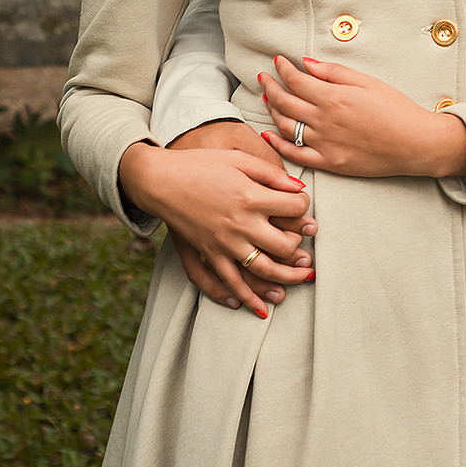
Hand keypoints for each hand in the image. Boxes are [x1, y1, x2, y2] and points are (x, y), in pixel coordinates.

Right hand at [118, 139, 316, 318]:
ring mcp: (224, 244)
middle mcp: (241, 225)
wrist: (161, 180)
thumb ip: (270, 173)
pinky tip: (259, 307)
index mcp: (251, 197)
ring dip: (286, 280)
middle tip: (304, 243)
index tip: (301, 203)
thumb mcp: (238, 159)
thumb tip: (299, 187)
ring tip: (301, 279)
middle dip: (300, 246)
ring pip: (262, 271)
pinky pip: (229, 283)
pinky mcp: (208, 255)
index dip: (303, 204)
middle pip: (284, 246)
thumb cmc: (201, 164)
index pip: (294, 208)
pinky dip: (245, 298)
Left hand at [258, 56, 465, 179]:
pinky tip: (269, 133)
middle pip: (285, 102)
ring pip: (286, 126)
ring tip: (267, 99)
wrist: (414, 143)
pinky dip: (278, 144)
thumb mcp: (366, 81)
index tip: (277, 61)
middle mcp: (323, 121)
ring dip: (272, 111)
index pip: (296, 80)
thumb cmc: (395, 109)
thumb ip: (333, 72)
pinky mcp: (329, 163)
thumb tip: (306, 63)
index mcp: (333, 97)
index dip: (283, 69)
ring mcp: (324, 144)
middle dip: (270, 87)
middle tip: (263, 77)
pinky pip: (295, 155)